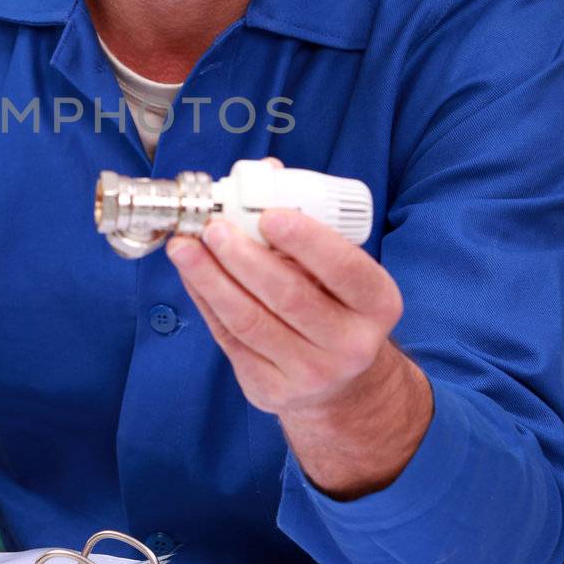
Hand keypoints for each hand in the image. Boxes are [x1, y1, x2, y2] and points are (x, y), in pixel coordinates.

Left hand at [166, 159, 430, 495]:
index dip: (308, 240)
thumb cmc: (336, 307)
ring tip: (186, 246)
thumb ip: (309, 224)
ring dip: (210, 278)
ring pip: (249, 320)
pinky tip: (192, 274)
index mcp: (378, 303)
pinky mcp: (270, 390)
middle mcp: (350, 344)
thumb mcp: (342, 270)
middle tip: (213, 226)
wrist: (340, 383)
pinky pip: (229, 338)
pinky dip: (205, 300)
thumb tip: (266, 173)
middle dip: (243, 257)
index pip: (346, 269)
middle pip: (289, 296)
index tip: (270, 214)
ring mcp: (310, 373)